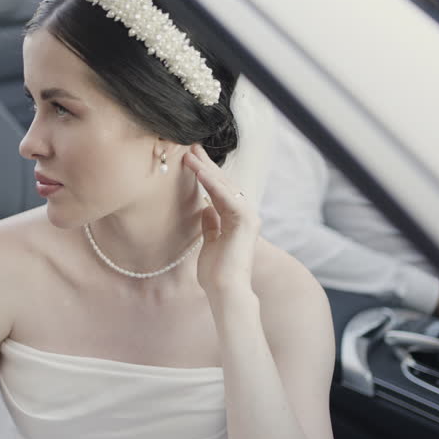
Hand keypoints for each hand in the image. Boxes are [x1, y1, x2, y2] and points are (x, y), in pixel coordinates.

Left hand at [183, 144, 259, 297]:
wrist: (225, 290)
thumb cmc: (216, 273)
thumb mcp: (210, 242)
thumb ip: (211, 224)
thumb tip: (206, 207)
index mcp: (237, 220)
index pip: (220, 191)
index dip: (206, 174)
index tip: (191, 159)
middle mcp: (246, 215)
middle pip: (224, 184)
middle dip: (206, 165)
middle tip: (190, 147)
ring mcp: (248, 216)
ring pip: (225, 186)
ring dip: (206, 169)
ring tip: (189, 154)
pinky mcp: (245, 220)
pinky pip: (226, 196)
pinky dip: (211, 183)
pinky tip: (198, 170)